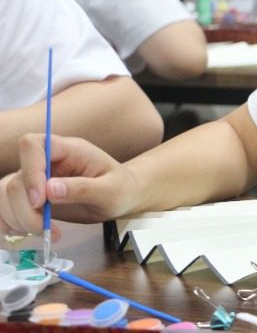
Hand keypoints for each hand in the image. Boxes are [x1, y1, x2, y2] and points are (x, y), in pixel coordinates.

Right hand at [0, 134, 136, 239]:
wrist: (122, 197)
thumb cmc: (121, 188)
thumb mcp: (111, 190)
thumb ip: (83, 188)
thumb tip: (50, 190)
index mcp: (68, 150)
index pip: (33, 146)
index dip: (30, 171)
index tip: (41, 201)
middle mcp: (47, 163)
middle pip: (16, 179)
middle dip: (25, 209)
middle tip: (45, 228)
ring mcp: (36, 180)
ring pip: (6, 196)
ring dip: (18, 220)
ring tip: (46, 232)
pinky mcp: (31, 198)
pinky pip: (6, 209)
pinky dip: (12, 224)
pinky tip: (31, 233)